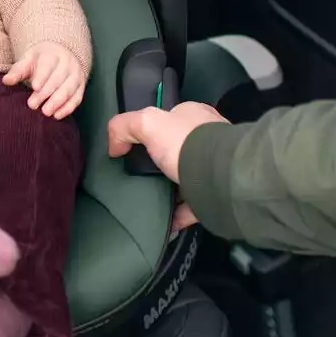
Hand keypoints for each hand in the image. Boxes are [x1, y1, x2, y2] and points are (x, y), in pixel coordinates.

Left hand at [3, 42, 86, 118]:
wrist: (60, 56)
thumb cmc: (40, 61)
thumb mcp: (28, 61)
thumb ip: (18, 71)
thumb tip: (6, 81)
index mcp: (53, 54)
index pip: (48, 65)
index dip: (42, 76)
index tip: (34, 87)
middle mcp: (67, 63)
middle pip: (58, 78)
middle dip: (45, 93)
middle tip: (32, 105)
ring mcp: (76, 74)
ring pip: (69, 89)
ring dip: (57, 102)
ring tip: (45, 112)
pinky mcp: (81, 86)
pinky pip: (77, 98)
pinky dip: (68, 108)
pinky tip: (57, 116)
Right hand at [107, 101, 229, 231]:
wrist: (220, 177)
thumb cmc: (186, 143)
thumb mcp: (146, 122)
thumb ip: (124, 126)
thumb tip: (115, 147)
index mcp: (193, 115)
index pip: (168, 117)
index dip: (150, 129)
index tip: (135, 147)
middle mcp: (207, 138)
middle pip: (177, 149)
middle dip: (161, 162)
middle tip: (140, 175)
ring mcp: (213, 166)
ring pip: (186, 176)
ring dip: (170, 188)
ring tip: (150, 199)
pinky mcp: (217, 193)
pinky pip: (194, 205)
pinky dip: (179, 214)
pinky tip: (165, 222)